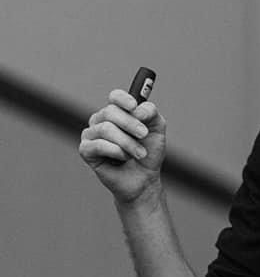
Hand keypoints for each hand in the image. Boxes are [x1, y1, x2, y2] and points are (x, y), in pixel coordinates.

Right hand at [79, 88, 165, 203]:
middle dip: (131, 124)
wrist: (144, 179)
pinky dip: (116, 151)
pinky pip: (98, 145)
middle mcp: (101, 120)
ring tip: (139, 154)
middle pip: (110, 111)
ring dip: (128, 143)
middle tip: (144, 135)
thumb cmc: (148, 153)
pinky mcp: (86, 151)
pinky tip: (123, 158)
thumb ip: (151, 113)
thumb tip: (137, 108)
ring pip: (106, 129)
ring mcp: (91, 135)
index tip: (134, 106)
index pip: (115, 97)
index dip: (123, 99)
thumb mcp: (157, 129)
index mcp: (117, 112)